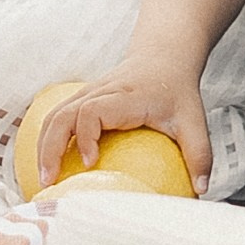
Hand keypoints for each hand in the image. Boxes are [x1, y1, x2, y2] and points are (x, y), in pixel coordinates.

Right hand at [35, 64, 212, 193]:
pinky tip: (47, 165)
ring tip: (43, 179)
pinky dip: (46, 139)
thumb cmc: (177, 90)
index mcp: (126, 96)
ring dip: (43, 146)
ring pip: (53, 114)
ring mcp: (88, 92)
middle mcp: (101, 91)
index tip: (88, 163)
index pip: (93, 110)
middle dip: (50, 148)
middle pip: (62, 114)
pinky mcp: (82, 98)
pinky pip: (56, 116)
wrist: (165, 55)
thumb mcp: (194, 119)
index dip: (85, 136)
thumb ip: (199, 153)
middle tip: (49, 182)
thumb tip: (201, 189)